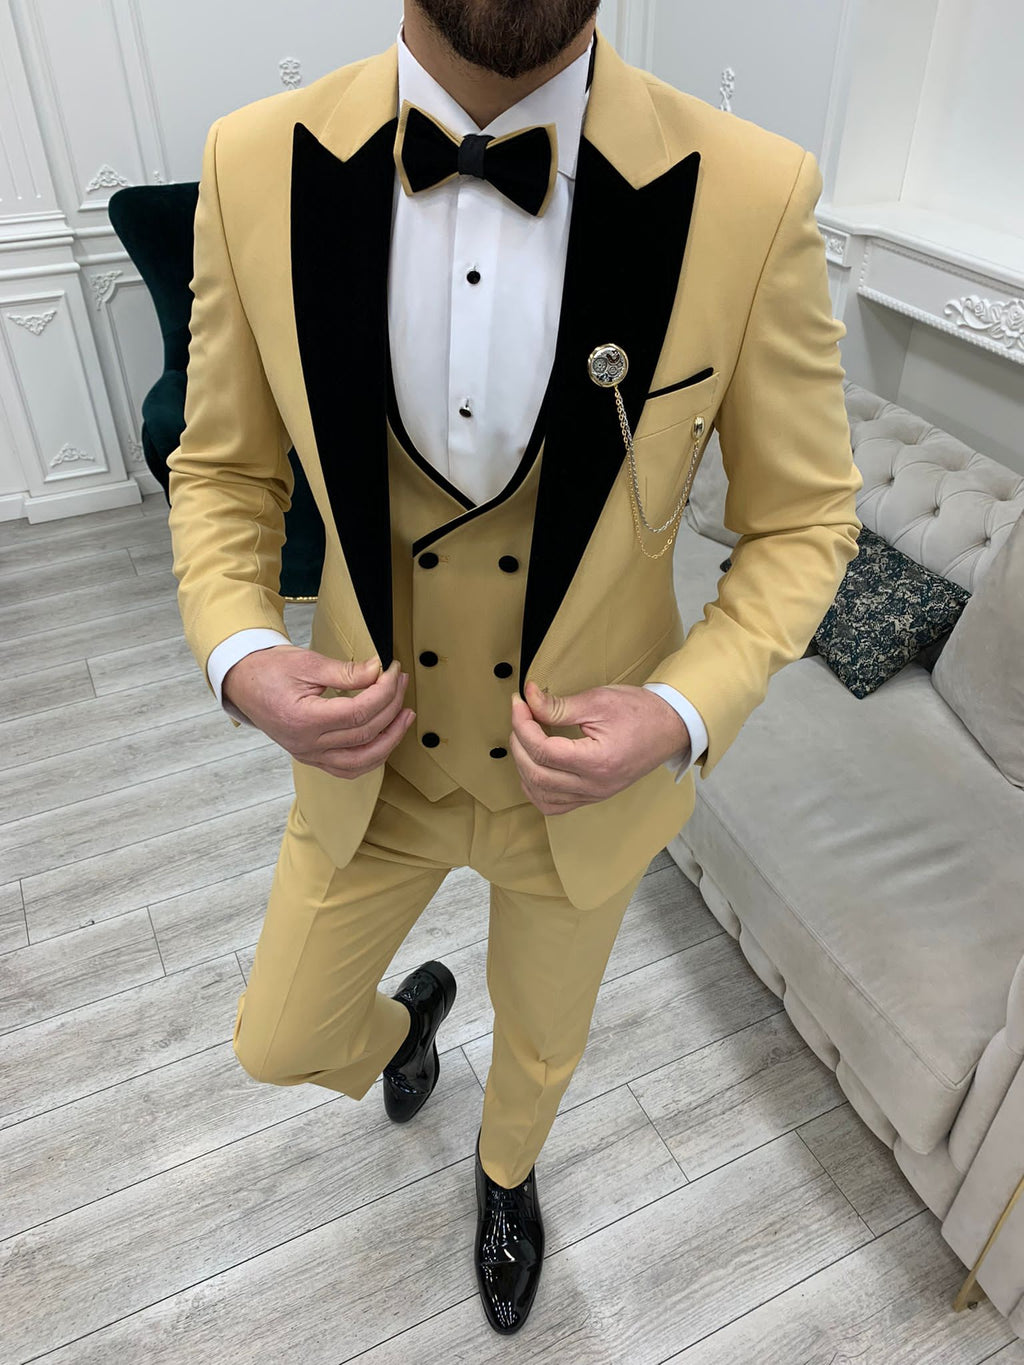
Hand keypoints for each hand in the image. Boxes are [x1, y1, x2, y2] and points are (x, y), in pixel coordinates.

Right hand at [222, 646, 414, 777]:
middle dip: (392, 706)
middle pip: (365, 733)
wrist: (243, 683)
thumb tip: (379, 671)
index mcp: (303, 719)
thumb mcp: (307, 663)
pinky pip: (348, 769)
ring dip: (390, 739)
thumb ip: (346, 672)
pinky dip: (372, 758)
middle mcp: (307, 745)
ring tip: (405, 716)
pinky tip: (386, 740)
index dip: (384, 691)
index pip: (359, 712)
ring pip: (362, 760)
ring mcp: (309, 755)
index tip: (393, 671)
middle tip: (401, 681)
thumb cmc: (269, 670)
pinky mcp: (311, 758)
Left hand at [509, 678, 690, 814]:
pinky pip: (555, 805)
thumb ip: (558, 706)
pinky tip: (533, 766)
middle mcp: (594, 785)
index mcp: (597, 761)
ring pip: (541, 796)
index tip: (519, 703)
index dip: (523, 725)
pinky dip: (536, 788)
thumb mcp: (598, 701)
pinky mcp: (594, 796)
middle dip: (518, 744)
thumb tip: (527, 699)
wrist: (670, 727)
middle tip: (520, 717)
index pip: (544, 750)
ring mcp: (594, 795)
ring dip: (523, 768)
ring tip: (524, 739)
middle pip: (537, 774)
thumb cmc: (640, 712)